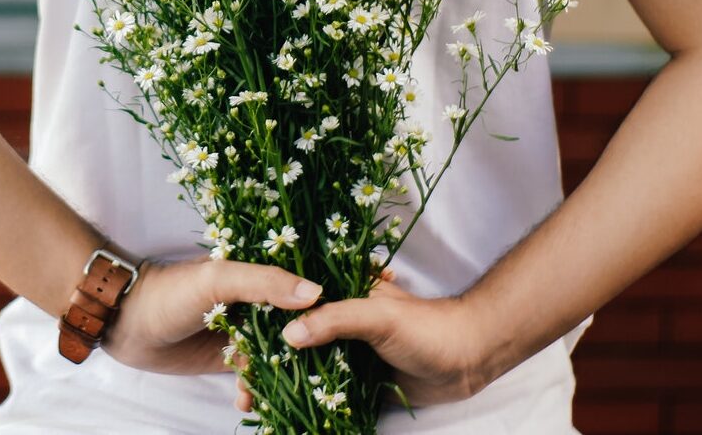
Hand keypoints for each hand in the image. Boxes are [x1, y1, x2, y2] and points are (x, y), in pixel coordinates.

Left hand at [100, 257, 322, 375]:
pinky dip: (255, 390)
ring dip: (279, 377)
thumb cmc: (170, 291)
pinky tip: (248, 401)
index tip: (342, 330)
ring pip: (276, 357)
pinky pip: (252, 376)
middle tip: (318, 375)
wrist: (125, 322)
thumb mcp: (218, 280)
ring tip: (277, 394)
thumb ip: (263, 283)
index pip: (300, 289)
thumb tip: (316, 294)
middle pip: (293, 327)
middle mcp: (254, 302)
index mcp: (256, 274)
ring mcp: (242, 331)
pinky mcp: (227, 358)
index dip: (321, 309)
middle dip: (304, 352)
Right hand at [233, 276, 490, 412]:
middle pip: (288, 335)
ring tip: (250, 401)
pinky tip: (280, 411)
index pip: (287, 300)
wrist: (469, 359)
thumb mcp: (378, 316)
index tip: (232, 338)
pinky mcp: (355, 378)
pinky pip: (322, 389)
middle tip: (238, 381)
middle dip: (261, 358)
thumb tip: (289, 336)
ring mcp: (343, 349)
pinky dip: (303, 400)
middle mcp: (334, 317)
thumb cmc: (426, 326)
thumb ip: (335, 320)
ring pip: (302, 365)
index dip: (259, 317)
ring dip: (278, 383)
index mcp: (336, 290)